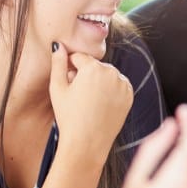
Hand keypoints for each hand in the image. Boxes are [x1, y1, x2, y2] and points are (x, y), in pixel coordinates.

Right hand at [49, 42, 132, 159]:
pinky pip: (117, 85)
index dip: (70, 68)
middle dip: (85, 75)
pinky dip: (110, 90)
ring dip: (98, 81)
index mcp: (93, 68)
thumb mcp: (57, 88)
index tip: (67, 84)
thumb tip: (58, 44)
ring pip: (107, 75)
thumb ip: (58, 63)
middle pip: (94, 66)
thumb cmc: (68, 117)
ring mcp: (122, 84)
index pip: (79, 57)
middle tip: (77, 96)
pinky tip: (100, 104)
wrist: (87, 143)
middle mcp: (111, 72)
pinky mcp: (129, 95)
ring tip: (88, 101)